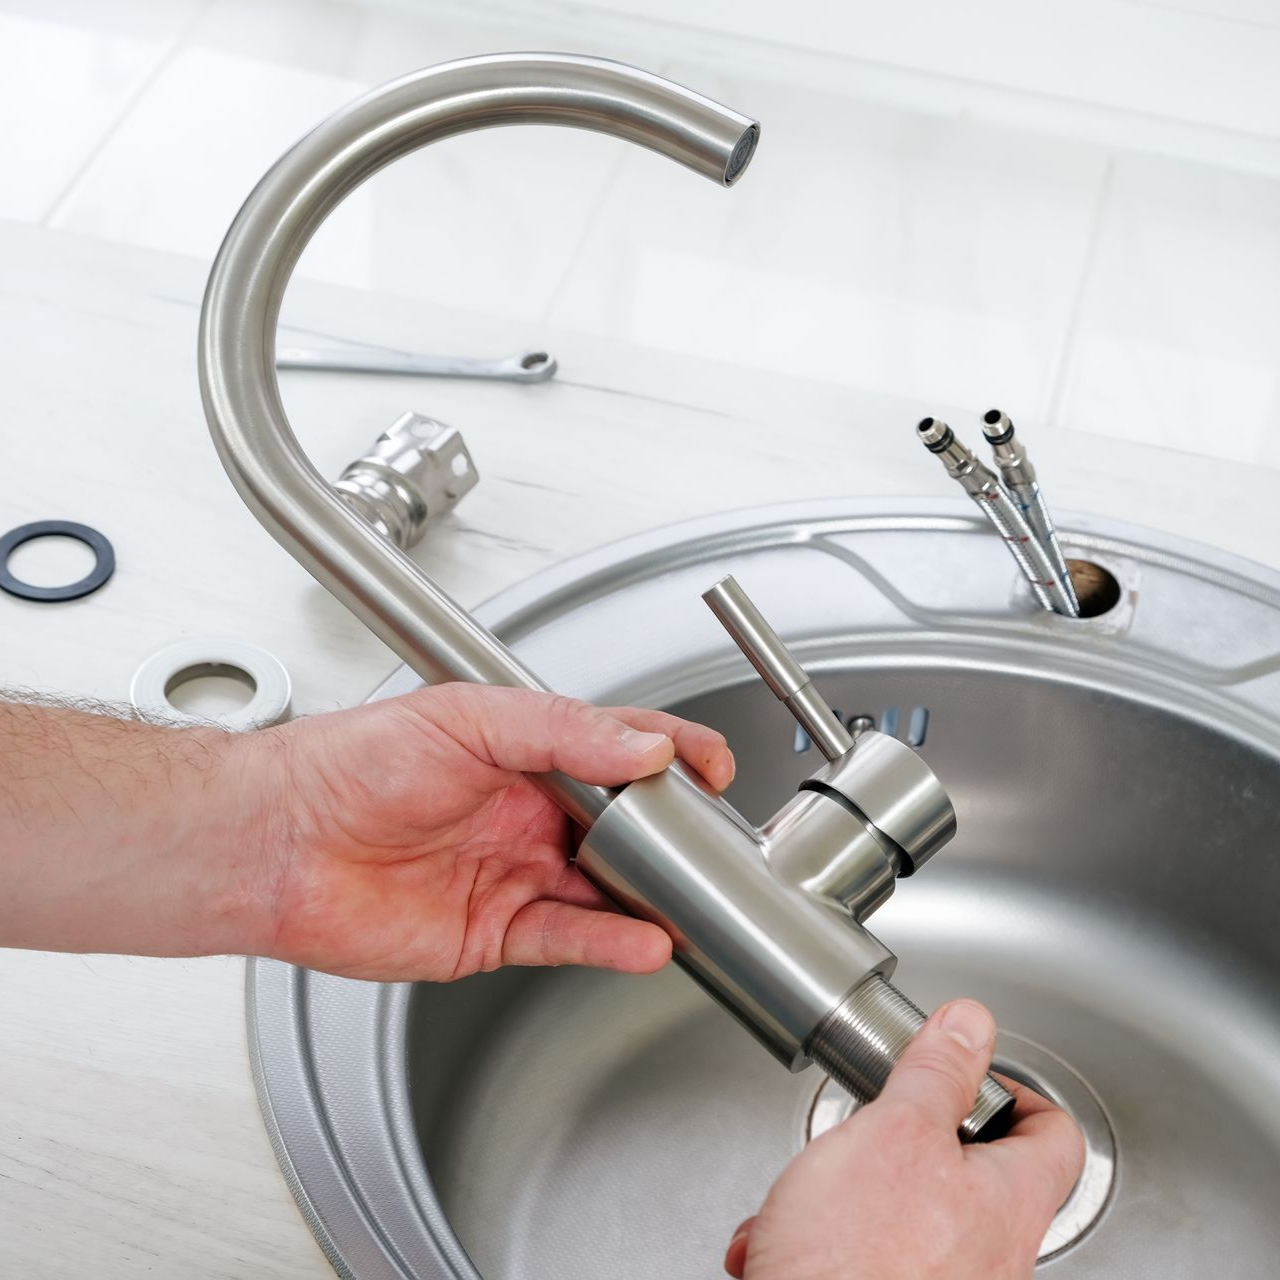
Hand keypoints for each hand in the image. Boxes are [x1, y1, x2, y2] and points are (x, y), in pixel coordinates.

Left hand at [247, 684, 733, 981]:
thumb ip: (561, 732)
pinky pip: (566, 938)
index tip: (712, 766)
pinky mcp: (492, 932)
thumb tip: (641, 750)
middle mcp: (524, 814)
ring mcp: (511, 874)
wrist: (280, 840)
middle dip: (671, 837)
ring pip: (602, 890)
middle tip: (711, 846)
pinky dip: (609, 942)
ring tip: (694, 906)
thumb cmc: (352, 762)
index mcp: (523, 753)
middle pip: (621, 827)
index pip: (617, 749)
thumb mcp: (468, 719)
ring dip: (650, 899)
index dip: (670, 755)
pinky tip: (642, 940)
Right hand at [724, 1000, 1084, 1279]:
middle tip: (871, 1128)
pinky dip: (824, 1239)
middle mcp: (992, 1259)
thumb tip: (972, 1025)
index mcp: (1008, 1206)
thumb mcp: (895, 1132)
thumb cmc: (851, 1264)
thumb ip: (937, 1074)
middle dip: (900, 1141)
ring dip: (845, 1192)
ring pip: (906, 1215)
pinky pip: (869, 1258)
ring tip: (808, 1194)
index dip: (1015, 1091)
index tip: (970, 1074)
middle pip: (971, 1172)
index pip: (1054, 1134)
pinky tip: (783, 1239)